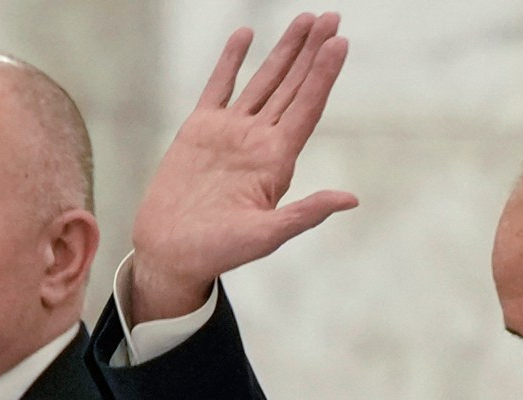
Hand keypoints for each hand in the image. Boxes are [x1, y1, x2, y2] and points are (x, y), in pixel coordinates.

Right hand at [127, 12, 357, 322]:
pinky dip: (231, 60)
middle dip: (312, 52)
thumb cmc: (218, 252)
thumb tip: (351, 199)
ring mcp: (231, 132)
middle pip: (293, 86)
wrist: (172, 252)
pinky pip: (219, 86)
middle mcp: (259, 141)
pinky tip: (246, 34)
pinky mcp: (200, 129)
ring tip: (304, 20)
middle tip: (332, 16)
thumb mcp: (266, 236)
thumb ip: (305, 213)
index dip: (324, 74)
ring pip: (263, 80)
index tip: (340, 43)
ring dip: (284, 50)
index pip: (307, 107)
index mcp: (277, 162)